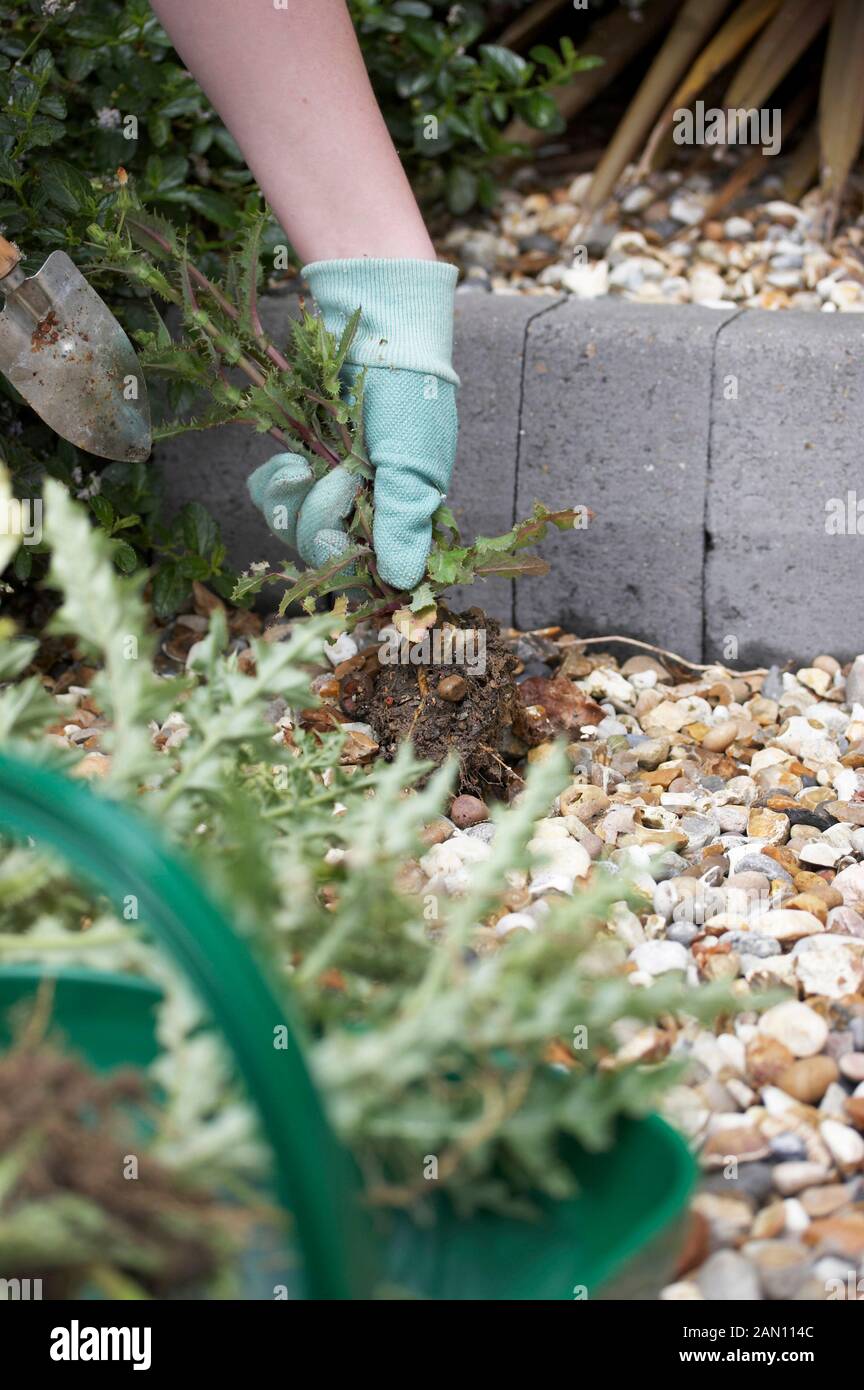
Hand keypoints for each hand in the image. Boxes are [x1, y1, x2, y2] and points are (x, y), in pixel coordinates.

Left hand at [248, 258, 458, 591]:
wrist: (376, 330)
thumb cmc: (409, 395)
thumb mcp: (414, 463)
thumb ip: (404, 523)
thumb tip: (403, 584)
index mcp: (400, 514)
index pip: (368, 567)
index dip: (347, 558)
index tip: (342, 535)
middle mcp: (363, 508)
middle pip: (323, 551)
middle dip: (322, 513)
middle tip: (343, 471)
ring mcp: (328, 488)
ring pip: (293, 528)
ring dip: (296, 495)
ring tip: (311, 460)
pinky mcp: (299, 464)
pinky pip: (271, 500)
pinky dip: (274, 483)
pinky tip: (286, 461)